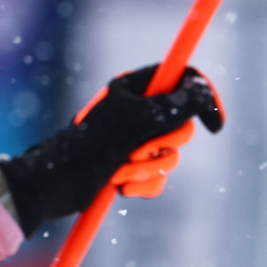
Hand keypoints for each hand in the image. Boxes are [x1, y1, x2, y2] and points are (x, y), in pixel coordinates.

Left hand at [0, 66, 222, 236]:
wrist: (52, 187)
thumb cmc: (88, 148)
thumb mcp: (138, 122)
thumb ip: (176, 103)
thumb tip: (202, 89)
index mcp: (135, 88)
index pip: (183, 79)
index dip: (203, 97)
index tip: (213, 125)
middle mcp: (137, 111)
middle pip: (182, 122)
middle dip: (164, 144)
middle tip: (138, 148)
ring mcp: (135, 140)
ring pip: (172, 155)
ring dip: (149, 169)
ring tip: (120, 170)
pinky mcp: (132, 168)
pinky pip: (159, 178)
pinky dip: (145, 185)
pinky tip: (121, 187)